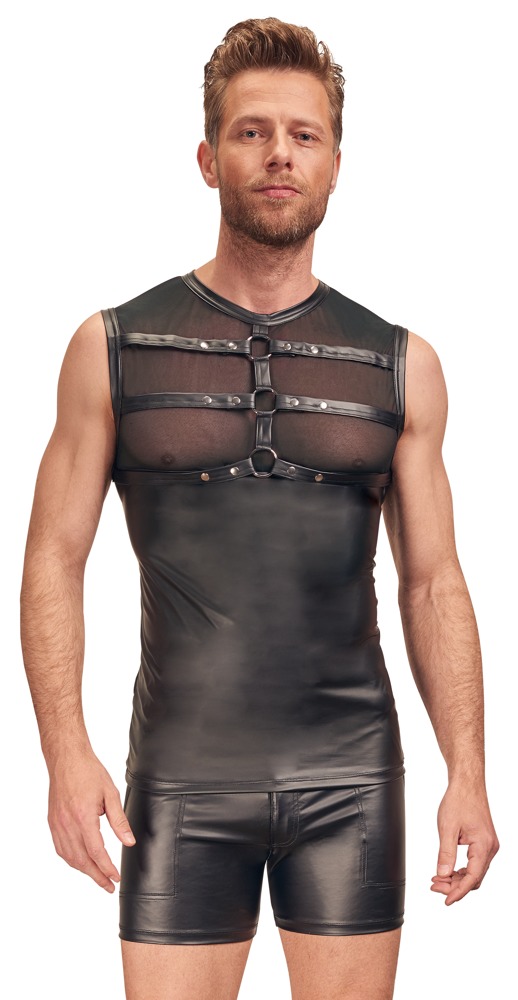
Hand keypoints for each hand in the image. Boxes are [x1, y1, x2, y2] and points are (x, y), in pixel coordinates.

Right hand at [47, 749, 135, 892]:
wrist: (67, 759)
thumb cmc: (89, 772)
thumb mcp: (110, 794)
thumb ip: (119, 821)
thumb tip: (129, 842)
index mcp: (83, 818)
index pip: (96, 852)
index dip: (107, 868)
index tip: (116, 878)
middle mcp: (68, 824)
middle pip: (82, 860)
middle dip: (96, 876)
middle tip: (108, 886)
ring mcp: (57, 824)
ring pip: (69, 857)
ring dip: (83, 870)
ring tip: (97, 876)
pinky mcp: (53, 822)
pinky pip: (61, 848)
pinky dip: (71, 859)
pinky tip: (80, 862)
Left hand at [431, 777, 498, 904]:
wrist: (467, 784)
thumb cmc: (458, 801)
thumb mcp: (447, 827)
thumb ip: (446, 853)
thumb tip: (442, 874)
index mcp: (484, 845)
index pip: (472, 877)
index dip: (459, 891)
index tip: (446, 901)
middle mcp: (490, 848)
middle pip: (474, 877)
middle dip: (454, 885)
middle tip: (434, 886)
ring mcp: (488, 845)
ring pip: (474, 872)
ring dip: (457, 878)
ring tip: (437, 880)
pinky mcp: (484, 842)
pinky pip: (474, 863)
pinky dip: (461, 869)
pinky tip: (447, 871)